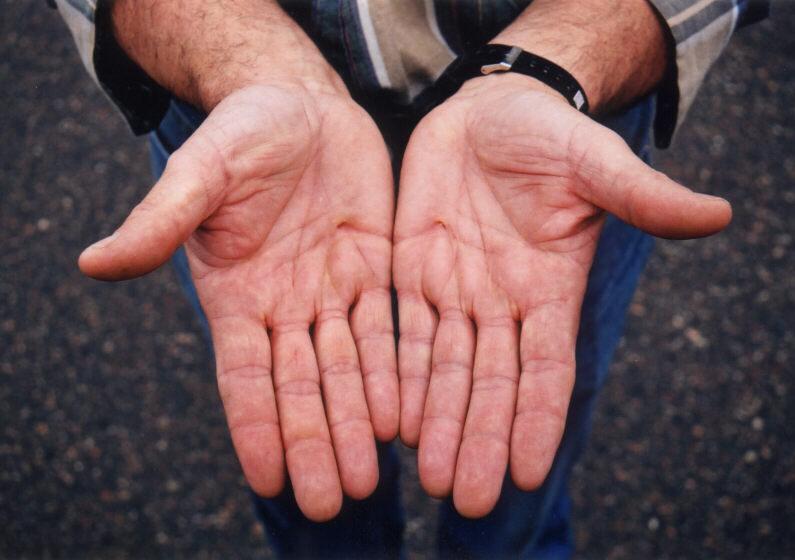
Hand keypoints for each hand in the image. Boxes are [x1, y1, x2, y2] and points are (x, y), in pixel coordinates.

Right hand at [79, 84, 397, 520]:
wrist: (301, 104)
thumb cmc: (242, 132)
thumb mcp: (201, 171)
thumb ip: (160, 221)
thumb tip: (93, 263)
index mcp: (237, 294)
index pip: (243, 376)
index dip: (255, 426)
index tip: (268, 481)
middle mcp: (285, 305)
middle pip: (301, 387)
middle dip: (314, 442)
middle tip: (330, 501)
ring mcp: (331, 291)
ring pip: (346, 369)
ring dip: (357, 422)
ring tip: (369, 477)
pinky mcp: (374, 270)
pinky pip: (386, 329)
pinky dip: (395, 372)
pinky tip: (405, 414)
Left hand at [393, 74, 730, 517]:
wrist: (489, 110)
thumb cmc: (548, 133)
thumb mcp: (593, 162)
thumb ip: (640, 196)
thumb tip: (718, 215)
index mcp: (549, 288)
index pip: (545, 367)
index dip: (536, 418)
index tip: (525, 472)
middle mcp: (502, 302)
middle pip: (489, 384)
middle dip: (478, 439)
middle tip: (465, 498)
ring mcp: (455, 289)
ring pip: (443, 369)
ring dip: (435, 422)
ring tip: (426, 476)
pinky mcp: (412, 269)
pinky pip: (403, 331)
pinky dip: (397, 374)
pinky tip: (390, 419)